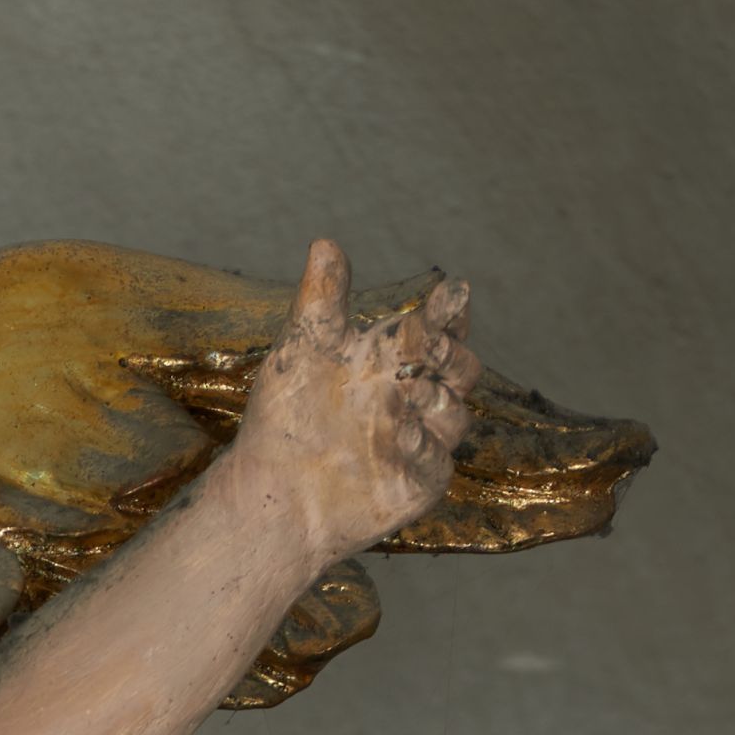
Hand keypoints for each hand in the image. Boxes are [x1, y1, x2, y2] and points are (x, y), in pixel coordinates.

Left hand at [236, 240, 476, 560]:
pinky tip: (399, 435)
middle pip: (461, 368)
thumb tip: (324, 243)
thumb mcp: (302, 350)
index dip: (450, 311)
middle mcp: (415, 396)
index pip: (439, 327)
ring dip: (435, 402)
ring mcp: (423, 440)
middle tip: (425, 345)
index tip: (451, 293)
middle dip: (449, 354)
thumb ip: (323, 300)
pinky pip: (438, 461)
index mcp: (394, 358)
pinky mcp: (421, 482)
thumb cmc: (286, 418)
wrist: (272, 492)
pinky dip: (423, 447)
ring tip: (404, 396)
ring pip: (456, 414)